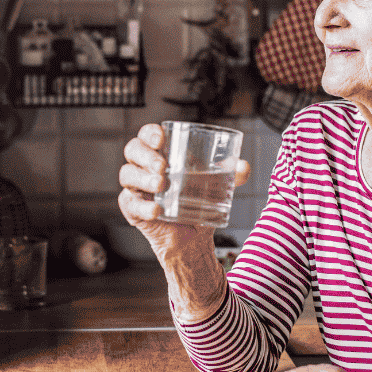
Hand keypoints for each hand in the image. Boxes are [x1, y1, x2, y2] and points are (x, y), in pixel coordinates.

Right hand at [117, 123, 250, 251]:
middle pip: (132, 150)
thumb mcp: (217, 185)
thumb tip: (244, 166)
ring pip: (127, 174)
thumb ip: (231, 174)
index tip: (162, 138)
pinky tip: (157, 210)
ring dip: (143, 178)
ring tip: (162, 186)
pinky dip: (143, 207)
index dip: (149, 133)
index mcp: (161, 154)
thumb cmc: (199, 203)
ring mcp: (136, 188)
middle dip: (145, 155)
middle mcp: (144, 168)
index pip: (147, 135)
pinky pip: (130, 204)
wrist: (194, 237)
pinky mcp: (133, 210)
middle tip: (163, 166)